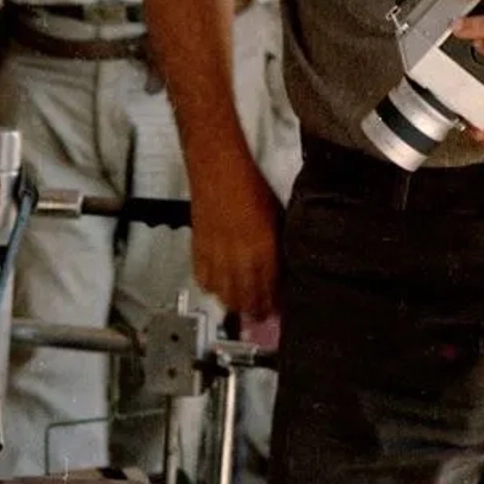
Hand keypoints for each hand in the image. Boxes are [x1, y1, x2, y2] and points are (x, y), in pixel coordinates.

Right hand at [188, 156, 283, 323]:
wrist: (218, 167)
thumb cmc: (250, 184)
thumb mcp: (277, 215)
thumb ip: (279, 244)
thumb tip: (284, 263)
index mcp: (263, 250)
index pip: (271, 290)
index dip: (276, 304)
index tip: (280, 309)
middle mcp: (239, 258)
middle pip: (247, 300)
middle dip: (256, 311)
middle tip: (263, 315)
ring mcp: (217, 256)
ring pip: (224, 296)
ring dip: (234, 305)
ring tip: (242, 307)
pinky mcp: (199, 249)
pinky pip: (203, 280)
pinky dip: (211, 289)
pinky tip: (218, 288)